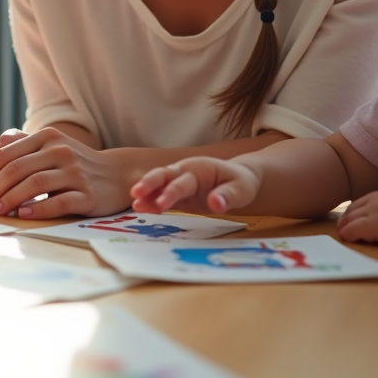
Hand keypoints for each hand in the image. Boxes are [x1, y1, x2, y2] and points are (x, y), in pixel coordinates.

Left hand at [0, 127, 124, 217]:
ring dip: (10, 200)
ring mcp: (75, 171)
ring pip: (34, 184)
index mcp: (46, 137)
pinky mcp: (88, 194)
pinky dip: (37, 209)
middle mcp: (60, 150)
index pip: (3, 154)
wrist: (117, 175)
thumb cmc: (73, 164)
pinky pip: (58, 202)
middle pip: (15, 169)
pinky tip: (23, 215)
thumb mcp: (48, 147)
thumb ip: (18, 147)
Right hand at [130, 157, 260, 214]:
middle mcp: (184, 172)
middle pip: (162, 175)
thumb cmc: (240, 183)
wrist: (237, 179)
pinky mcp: (176, 193)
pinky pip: (160, 195)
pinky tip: (141, 209)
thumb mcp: (242, 189)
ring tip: (135, 205)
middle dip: (149, 184)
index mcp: (198, 168)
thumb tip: (216, 205)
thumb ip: (228, 196)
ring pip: (157, 184)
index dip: (171, 192)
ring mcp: (178, 181)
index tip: (162, 205)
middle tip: (135, 194)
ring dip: (146, 193)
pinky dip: (151, 201)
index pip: (182, 181)